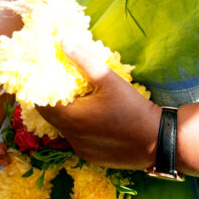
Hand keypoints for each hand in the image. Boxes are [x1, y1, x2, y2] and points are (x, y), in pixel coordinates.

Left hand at [38, 68, 165, 171]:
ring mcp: (81, 150)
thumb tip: (63, 40)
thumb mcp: (109, 79)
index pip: (40, 103)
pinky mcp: (92, 157)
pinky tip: (94, 118)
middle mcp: (71, 137)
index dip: (39, 89)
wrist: (159, 141)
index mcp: (71, 119)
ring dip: (67, 115)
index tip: (44, 76)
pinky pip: (78, 139)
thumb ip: (83, 59)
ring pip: (64, 129)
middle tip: (60, 84)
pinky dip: (79, 127)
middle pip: (51, 116)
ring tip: (78, 99)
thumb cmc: (133, 108)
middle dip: (53, 100)